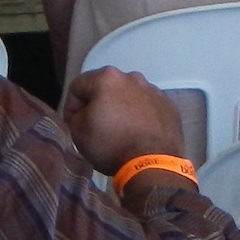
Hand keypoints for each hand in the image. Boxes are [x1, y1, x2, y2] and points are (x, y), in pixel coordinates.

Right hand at [63, 66, 187, 177]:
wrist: (152, 162)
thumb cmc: (110, 144)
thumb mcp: (78, 132)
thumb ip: (75, 115)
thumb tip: (83, 113)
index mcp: (107, 78)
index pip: (77, 87)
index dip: (71, 107)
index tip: (73, 125)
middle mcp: (132, 77)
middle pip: (105, 89)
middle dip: (97, 105)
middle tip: (95, 128)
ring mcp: (154, 90)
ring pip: (128, 97)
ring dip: (120, 109)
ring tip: (119, 132)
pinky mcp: (168, 106)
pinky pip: (147, 107)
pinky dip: (139, 116)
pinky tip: (137, 134)